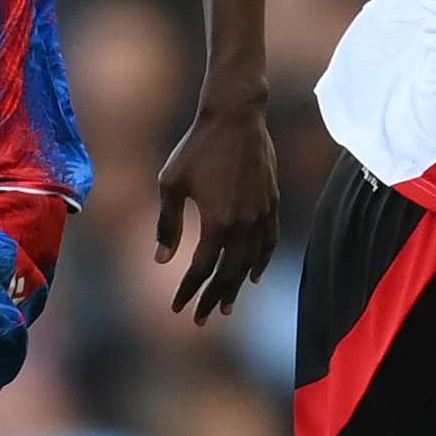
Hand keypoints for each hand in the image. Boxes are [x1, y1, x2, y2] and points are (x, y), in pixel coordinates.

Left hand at [153, 92, 280, 322]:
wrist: (236, 117)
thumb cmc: (197, 147)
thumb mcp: (171, 184)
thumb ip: (167, 223)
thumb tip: (162, 259)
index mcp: (217, 222)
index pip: (202, 268)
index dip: (188, 290)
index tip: (176, 308)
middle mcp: (244, 224)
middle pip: (229, 273)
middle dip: (213, 298)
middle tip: (201, 318)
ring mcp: (262, 215)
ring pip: (252, 262)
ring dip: (237, 286)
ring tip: (226, 305)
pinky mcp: (273, 203)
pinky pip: (270, 242)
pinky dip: (262, 262)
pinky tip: (253, 274)